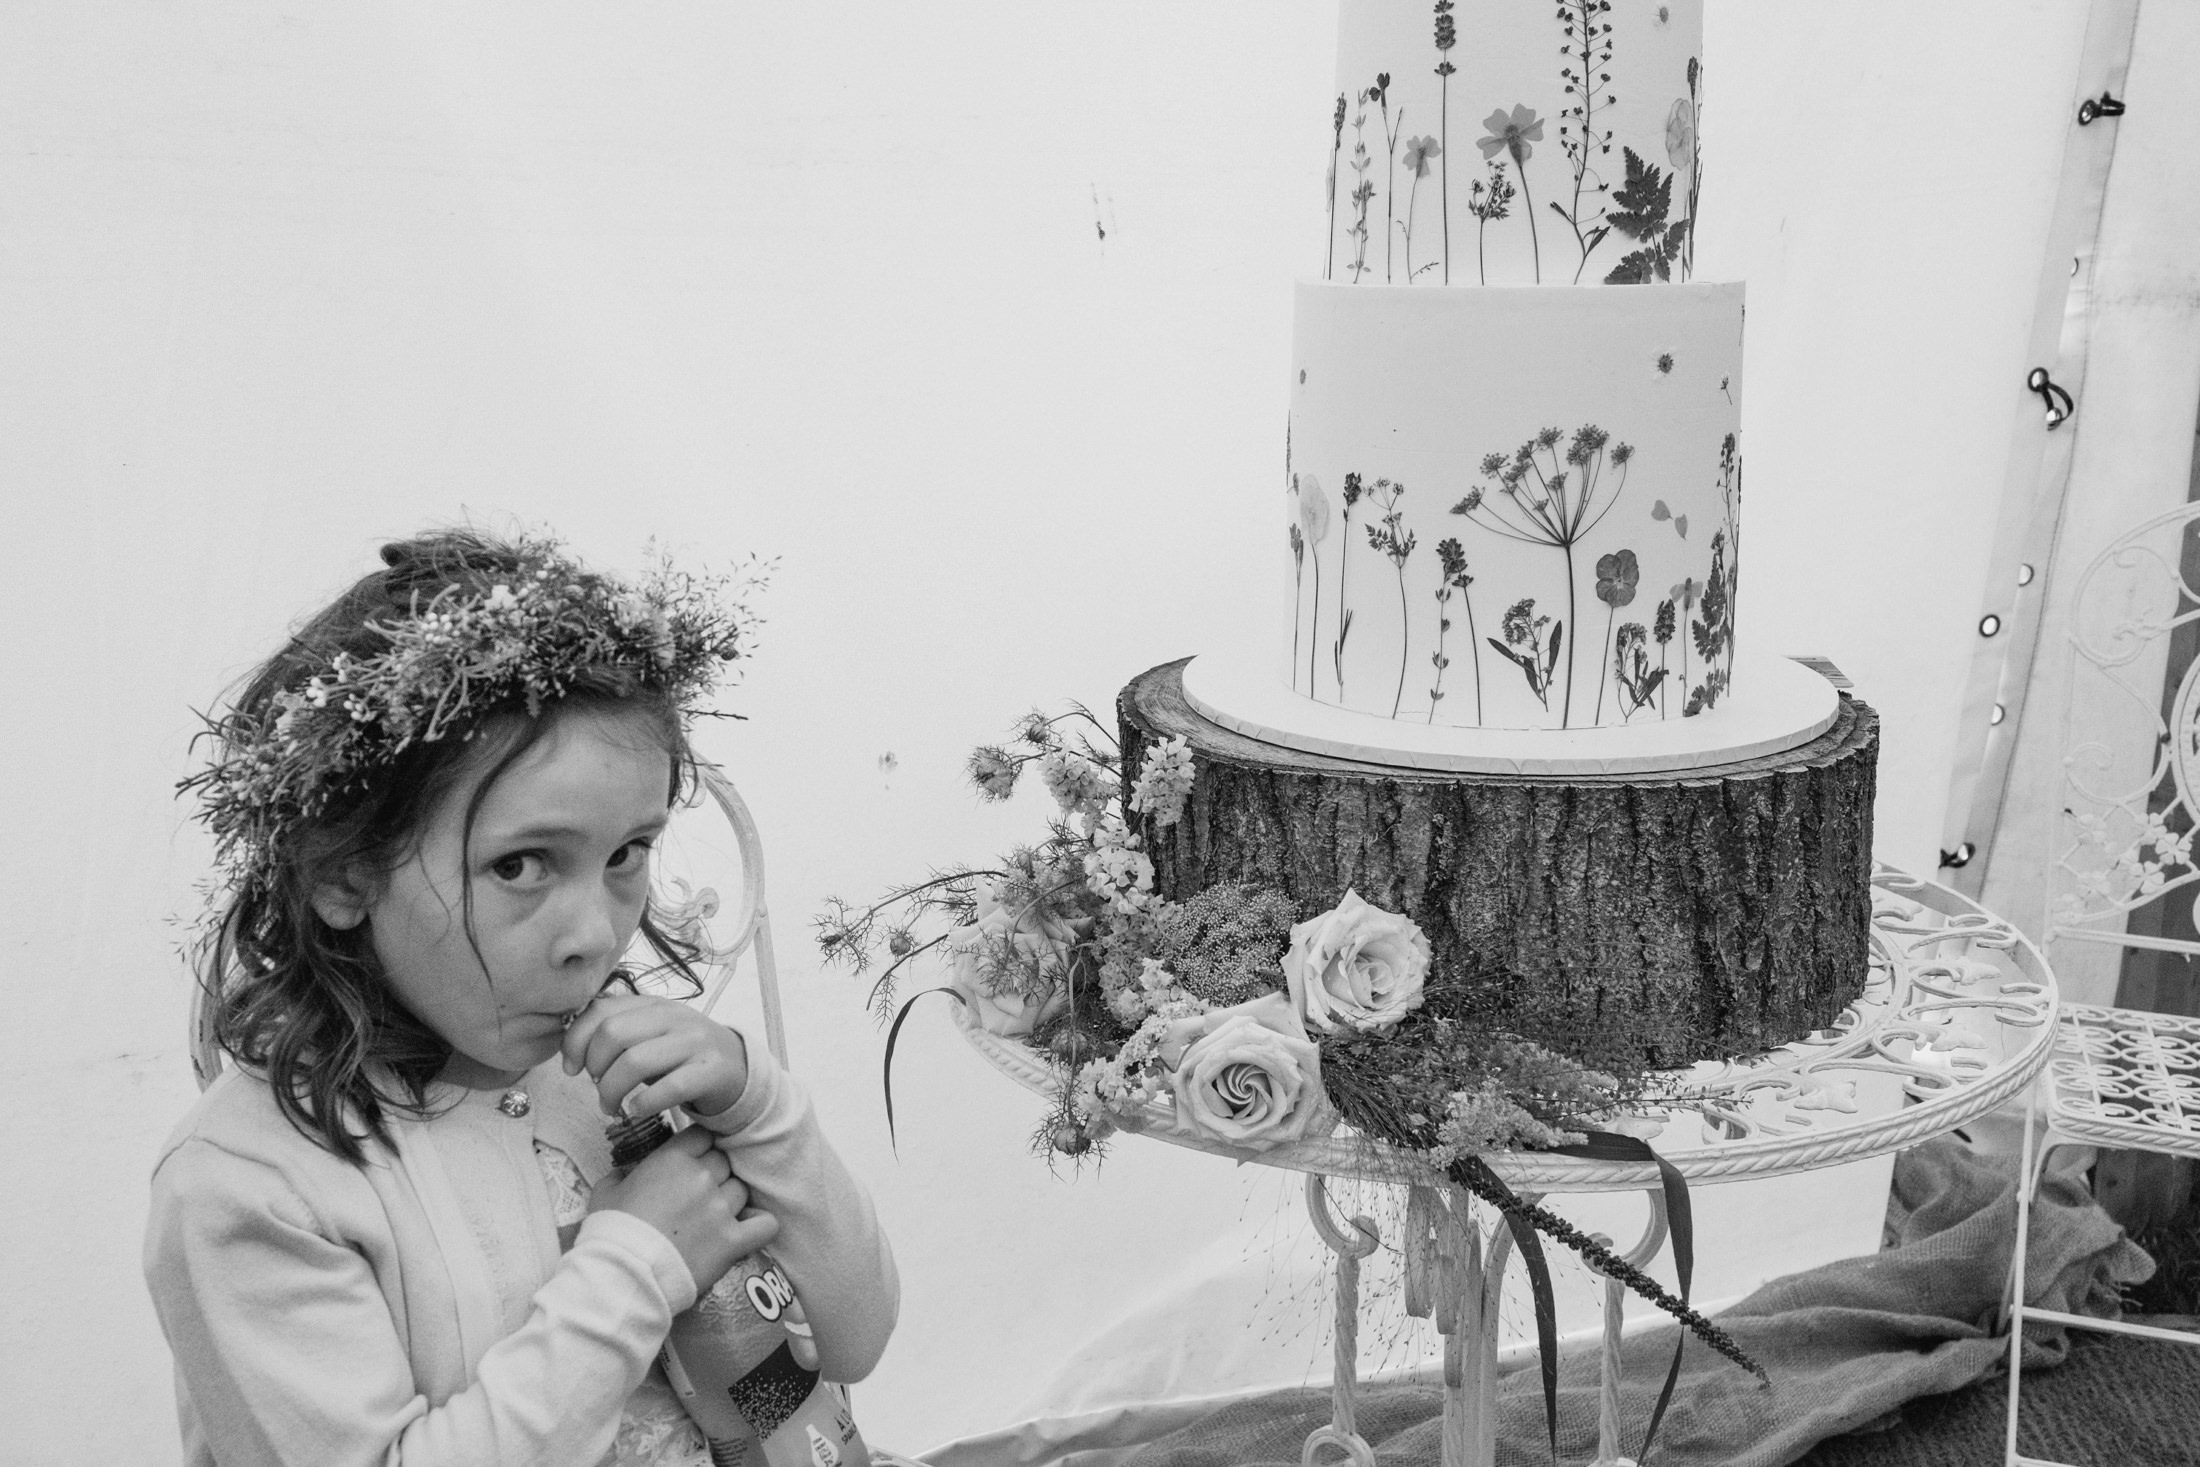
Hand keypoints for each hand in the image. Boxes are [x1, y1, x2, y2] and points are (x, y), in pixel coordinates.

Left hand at [562, 991, 750, 1119]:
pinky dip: (645, 1103)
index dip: (576, 1040)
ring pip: (635, 1061)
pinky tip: (638, 1110)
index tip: (571, 1067)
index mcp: (652, 1004)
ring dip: (612, 1091)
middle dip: (595, 1067)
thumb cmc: (680, 1056)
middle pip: (613, 1034)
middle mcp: (673, 1016)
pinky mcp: (711, 1070)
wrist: (736, 1068)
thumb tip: (572, 1049)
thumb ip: (615, 1033)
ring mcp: (695, 1042)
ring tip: (610, 1106)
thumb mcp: (648, 1036)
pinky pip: (670, 1087)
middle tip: (596, 1087)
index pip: (600, 1010)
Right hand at [587, 1124, 778, 1293]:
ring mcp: (721, 1209)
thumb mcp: (606, 1192)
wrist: (622, 1275)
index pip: (703, 1135)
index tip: (692, 1160)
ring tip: (714, 1217)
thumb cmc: (610, 1232)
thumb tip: (625, 1174)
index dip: (699, 1147)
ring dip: (730, 1200)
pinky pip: (765, 1224)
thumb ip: (621, 1175)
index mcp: (673, 1159)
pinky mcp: (733, 1241)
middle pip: (724, 1161)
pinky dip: (760, 1225)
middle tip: (697, 1195)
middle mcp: (703, 1177)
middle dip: (713, 1174)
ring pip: (741, 1189)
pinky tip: (748, 1229)